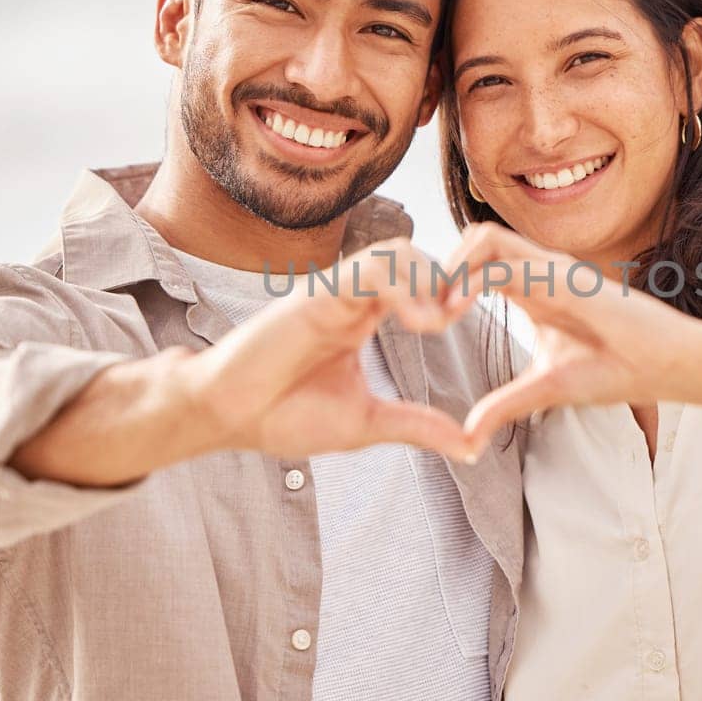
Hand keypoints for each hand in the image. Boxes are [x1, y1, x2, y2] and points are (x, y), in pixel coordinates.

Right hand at [185, 238, 480, 461]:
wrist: (230, 416)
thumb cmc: (284, 415)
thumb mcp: (367, 422)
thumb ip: (418, 427)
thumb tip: (471, 448)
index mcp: (365, 318)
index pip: (419, 282)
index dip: (451, 292)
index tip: (470, 318)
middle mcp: (351, 298)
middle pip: (414, 255)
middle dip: (448, 276)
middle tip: (463, 312)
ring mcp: (334, 292)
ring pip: (395, 252)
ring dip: (427, 278)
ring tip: (437, 322)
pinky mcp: (316, 294)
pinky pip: (369, 270)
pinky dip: (403, 288)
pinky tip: (417, 323)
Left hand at [441, 223, 701, 448]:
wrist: (671, 364)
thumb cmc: (618, 370)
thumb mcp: (546, 390)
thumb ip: (504, 405)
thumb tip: (466, 439)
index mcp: (530, 290)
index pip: (474, 261)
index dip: (442, 284)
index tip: (425, 323)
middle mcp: (538, 270)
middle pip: (470, 240)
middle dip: (436, 269)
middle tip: (420, 313)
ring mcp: (551, 267)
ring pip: (481, 236)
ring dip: (449, 267)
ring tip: (435, 311)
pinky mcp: (563, 274)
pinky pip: (504, 256)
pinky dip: (469, 276)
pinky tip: (455, 310)